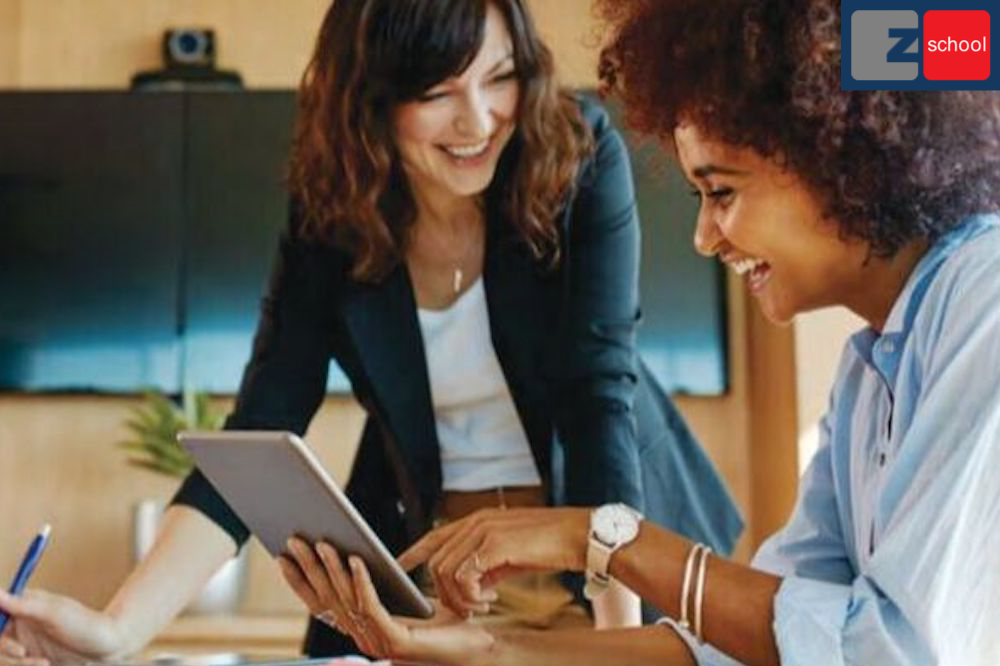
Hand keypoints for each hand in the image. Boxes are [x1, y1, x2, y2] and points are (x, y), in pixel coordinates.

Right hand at [0, 588, 124, 665]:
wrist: (110, 649)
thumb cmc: (87, 625)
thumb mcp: (55, 614)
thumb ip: (24, 605)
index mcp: (21, 609)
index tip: (15, 646)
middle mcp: (18, 627)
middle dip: (5, 654)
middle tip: (24, 653)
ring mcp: (23, 646)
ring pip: (4, 661)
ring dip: (17, 665)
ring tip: (44, 663)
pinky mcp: (31, 661)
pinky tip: (46, 665)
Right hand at [278, 540, 491, 664]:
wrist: (479, 644)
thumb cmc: (446, 619)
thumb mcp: (404, 595)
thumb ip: (377, 583)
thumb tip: (350, 551)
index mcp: (363, 628)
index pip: (321, 604)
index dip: (300, 581)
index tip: (282, 554)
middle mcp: (365, 639)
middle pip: (328, 599)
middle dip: (309, 567)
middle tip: (294, 538)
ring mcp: (378, 643)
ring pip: (347, 600)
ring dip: (332, 569)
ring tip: (323, 542)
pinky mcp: (397, 642)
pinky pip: (372, 607)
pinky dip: (362, 582)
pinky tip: (357, 559)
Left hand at [397, 507, 590, 616]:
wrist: (580, 535)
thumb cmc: (550, 545)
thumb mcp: (511, 553)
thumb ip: (487, 564)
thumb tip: (473, 585)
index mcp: (479, 520)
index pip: (435, 535)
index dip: (414, 552)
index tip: (398, 566)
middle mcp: (476, 522)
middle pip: (436, 560)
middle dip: (444, 592)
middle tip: (468, 609)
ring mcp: (484, 531)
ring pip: (445, 570)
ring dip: (458, 597)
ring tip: (481, 607)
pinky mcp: (495, 544)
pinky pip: (464, 576)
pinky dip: (470, 595)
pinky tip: (490, 600)